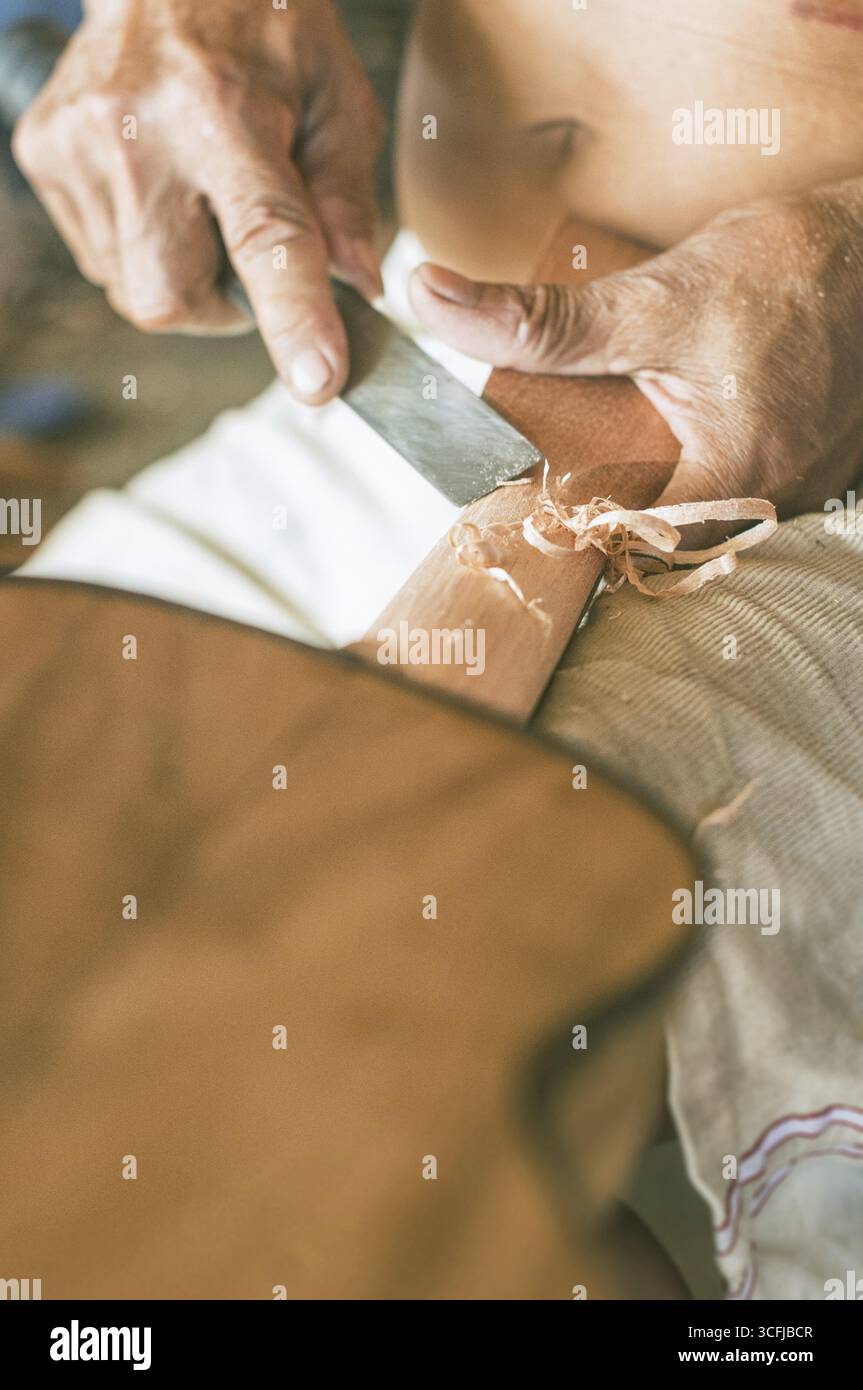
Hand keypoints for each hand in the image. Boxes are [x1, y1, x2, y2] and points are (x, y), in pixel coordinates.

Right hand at [13, 0, 385, 401]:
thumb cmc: (261, 29)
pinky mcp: (44, 153)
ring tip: (199, 197)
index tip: (317, 381)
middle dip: (219, 304)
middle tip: (246, 249)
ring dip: (183, 275)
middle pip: (172, 295)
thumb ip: (349, 199)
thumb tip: (357, 287)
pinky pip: (101, 258)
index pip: (263, 236)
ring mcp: (78, 144)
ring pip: (134, 290)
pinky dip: (142, 249)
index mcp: (223, 110)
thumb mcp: (334, 97)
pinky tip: (158, 187)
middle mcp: (137, 130)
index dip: (291, 318)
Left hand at [410, 182, 862, 523]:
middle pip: (658, 536)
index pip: (625, 551)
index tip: (527, 496)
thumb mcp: (654, 300)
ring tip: (624, 431)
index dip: (570, 529)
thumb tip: (435, 300)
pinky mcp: (810, 465)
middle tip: (568, 450)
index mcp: (735, 483)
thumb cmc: (786, 271)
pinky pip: (736, 485)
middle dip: (610, 499)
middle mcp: (774, 505)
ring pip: (698, 511)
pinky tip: (680, 422)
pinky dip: (699, 459)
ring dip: (656, 478)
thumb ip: (544, 324)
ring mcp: (800, 489)